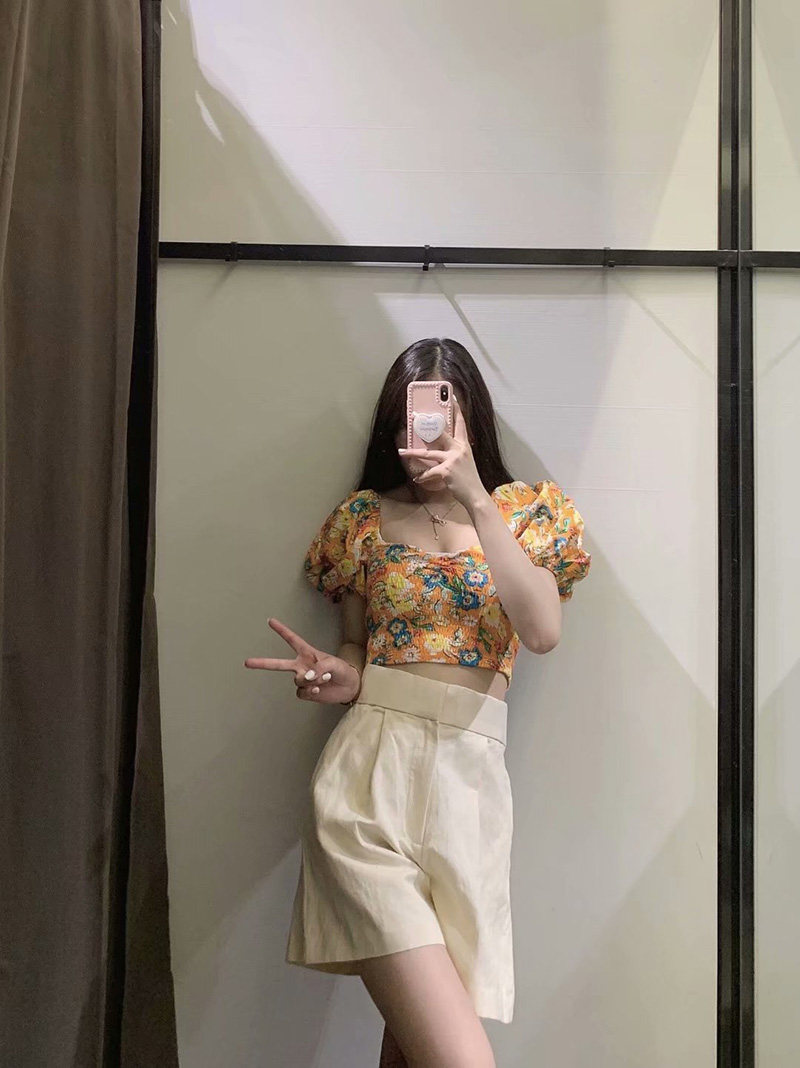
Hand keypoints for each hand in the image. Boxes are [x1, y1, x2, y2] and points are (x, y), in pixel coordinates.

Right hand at [244, 617, 360, 703]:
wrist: (349, 687)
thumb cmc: (342, 669)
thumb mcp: (333, 664)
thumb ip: (318, 668)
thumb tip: (306, 676)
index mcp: (307, 653)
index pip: (292, 640)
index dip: (281, 630)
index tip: (270, 621)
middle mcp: (302, 665)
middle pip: (278, 664)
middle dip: (262, 663)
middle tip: (246, 662)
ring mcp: (303, 679)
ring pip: (297, 680)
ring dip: (310, 680)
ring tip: (323, 679)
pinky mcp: (306, 692)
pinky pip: (301, 692)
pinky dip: (309, 690)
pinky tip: (318, 689)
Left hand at [397, 394, 486, 509]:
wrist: (475, 494)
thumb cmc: (469, 479)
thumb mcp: (465, 462)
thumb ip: (455, 453)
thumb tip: (441, 449)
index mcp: (464, 445)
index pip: (460, 423)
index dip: (456, 409)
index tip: (451, 396)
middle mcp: (459, 449)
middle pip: (440, 432)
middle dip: (426, 424)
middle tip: (414, 415)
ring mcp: (453, 459)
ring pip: (428, 453)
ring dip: (413, 453)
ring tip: (401, 452)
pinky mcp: (446, 470)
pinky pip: (429, 472)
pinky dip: (422, 477)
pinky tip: (418, 479)